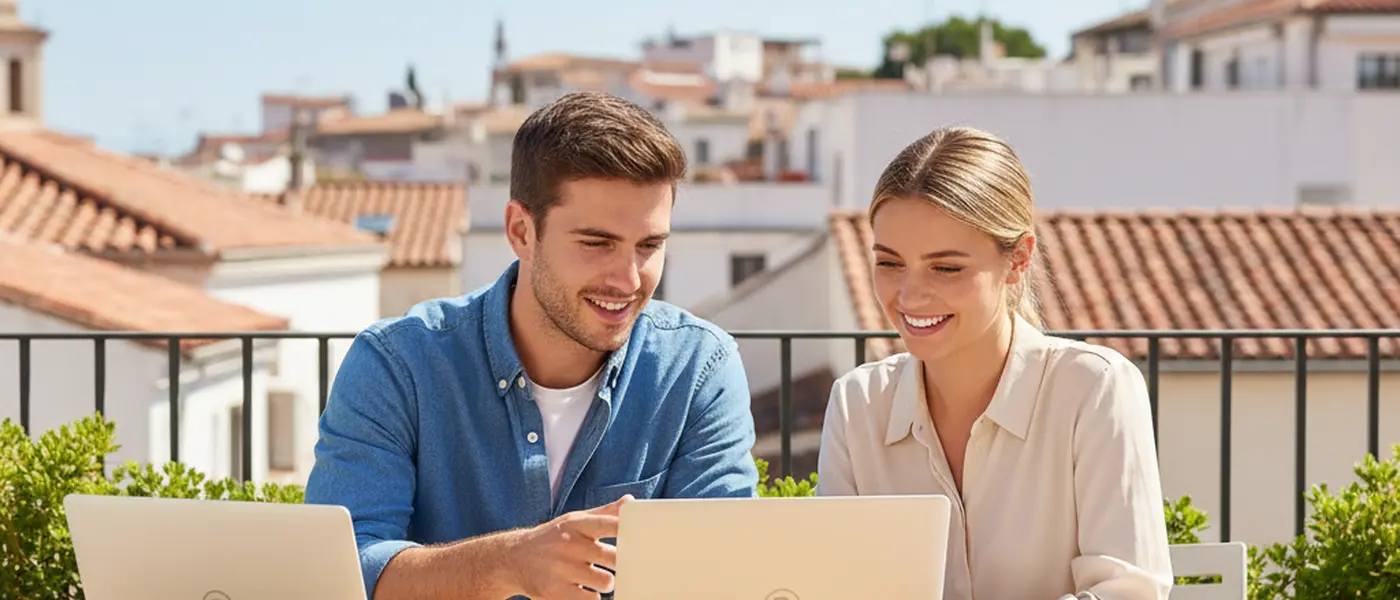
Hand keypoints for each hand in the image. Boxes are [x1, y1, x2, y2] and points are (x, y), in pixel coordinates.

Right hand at [505, 495, 633, 598]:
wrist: (513, 559)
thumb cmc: (552, 538)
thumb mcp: (574, 520)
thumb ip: (604, 513)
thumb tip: (630, 502)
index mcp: (576, 525)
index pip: (608, 524)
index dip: (626, 529)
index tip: (641, 535)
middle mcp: (569, 545)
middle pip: (614, 558)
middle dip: (619, 564)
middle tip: (615, 563)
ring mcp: (562, 570)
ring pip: (606, 582)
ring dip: (606, 583)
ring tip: (597, 578)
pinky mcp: (556, 592)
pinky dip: (591, 597)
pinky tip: (583, 590)